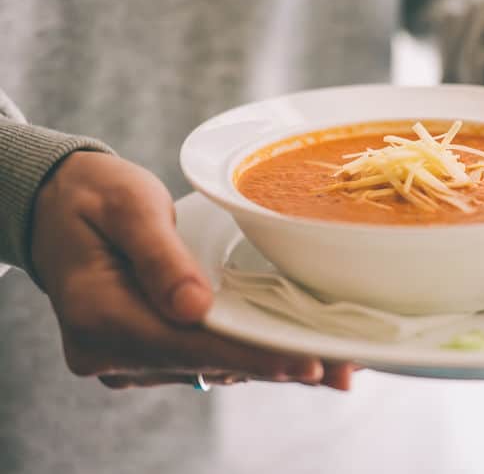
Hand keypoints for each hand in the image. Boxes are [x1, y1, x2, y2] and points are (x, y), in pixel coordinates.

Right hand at [31, 152, 354, 389]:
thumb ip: (160, 255)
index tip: (303, 361)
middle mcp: (107, 349)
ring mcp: (124, 356)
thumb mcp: (128, 206)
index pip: (188, 344)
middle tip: (342, 370)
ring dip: (266, 361)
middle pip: (206, 362)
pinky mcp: (143, 349)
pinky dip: (243, 352)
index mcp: (97, 314)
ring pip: (208, 364)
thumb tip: (194, 307)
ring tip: (331, 361)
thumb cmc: (95, 196)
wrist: (59, 205)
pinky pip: (200, 356)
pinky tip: (288, 349)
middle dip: (275, 364)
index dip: (249, 354)